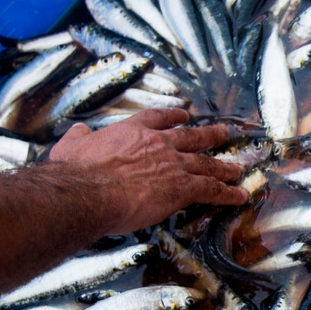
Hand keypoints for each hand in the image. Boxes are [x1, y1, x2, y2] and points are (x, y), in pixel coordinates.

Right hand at [48, 108, 247, 233]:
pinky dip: (227, 193)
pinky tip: (239, 195)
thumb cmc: (76, 171)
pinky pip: (211, 190)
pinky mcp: (181, 188)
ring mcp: (173, 164)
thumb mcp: (71, 146)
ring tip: (237, 168)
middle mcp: (157, 143)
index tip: (184, 115)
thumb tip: (77, 132)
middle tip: (224, 133)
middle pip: (191, 136)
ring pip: (206, 162)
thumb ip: (78, 137)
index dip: (174, 116)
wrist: (88, 190)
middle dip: (210, 135)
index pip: (159, 117)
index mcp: (132, 130)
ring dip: (224, 166)